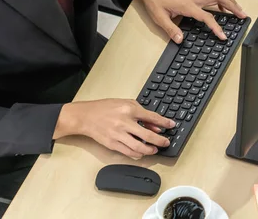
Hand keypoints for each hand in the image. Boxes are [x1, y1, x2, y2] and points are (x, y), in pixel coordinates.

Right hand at [54, 99, 175, 158]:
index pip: (152, 117)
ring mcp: (118, 135)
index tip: (172, 125)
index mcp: (129, 109)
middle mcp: (124, 122)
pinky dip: (138, 154)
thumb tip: (155, 125)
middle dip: (161, 140)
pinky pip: (129, 153)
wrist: (86, 116)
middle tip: (166, 142)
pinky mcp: (112, 144)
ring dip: (150, 150)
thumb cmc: (105, 108)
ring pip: (139, 147)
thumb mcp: (125, 104)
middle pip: (148, 135)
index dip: (164, 122)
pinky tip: (142, 152)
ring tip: (155, 149)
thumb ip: (141, 113)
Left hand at [121, 0, 246, 42]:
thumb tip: (180, 40)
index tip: (223, 36)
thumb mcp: (158, 17)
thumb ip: (170, 29)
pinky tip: (222, 5)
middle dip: (233, 7)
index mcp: (187, 5)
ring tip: (238, 9)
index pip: (206, 17)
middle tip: (243, 16)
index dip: (216, 27)